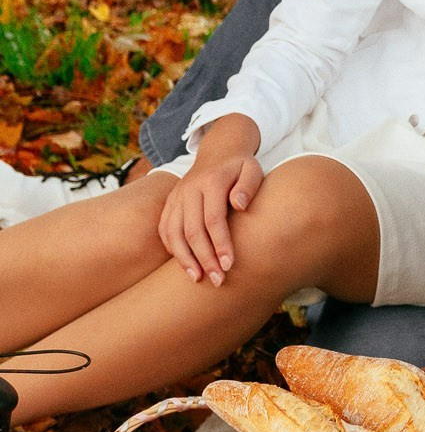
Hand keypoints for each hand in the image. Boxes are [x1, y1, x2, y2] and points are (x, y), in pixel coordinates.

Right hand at [157, 120, 263, 284]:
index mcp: (211, 182)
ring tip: (197, 279)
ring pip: (174, 232)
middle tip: (217, 280)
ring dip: (185, 258)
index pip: (213, 219)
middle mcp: (189, 189)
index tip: (229, 265)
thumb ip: (248, 186)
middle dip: (204, 259)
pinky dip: (172, 248)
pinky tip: (184, 264)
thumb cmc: (240, 166)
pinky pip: (165, 229)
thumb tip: (239, 206)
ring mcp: (177, 196)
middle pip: (192, 230)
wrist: (218, 150)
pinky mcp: (170, 202)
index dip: (220, 244)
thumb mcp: (252, 169)